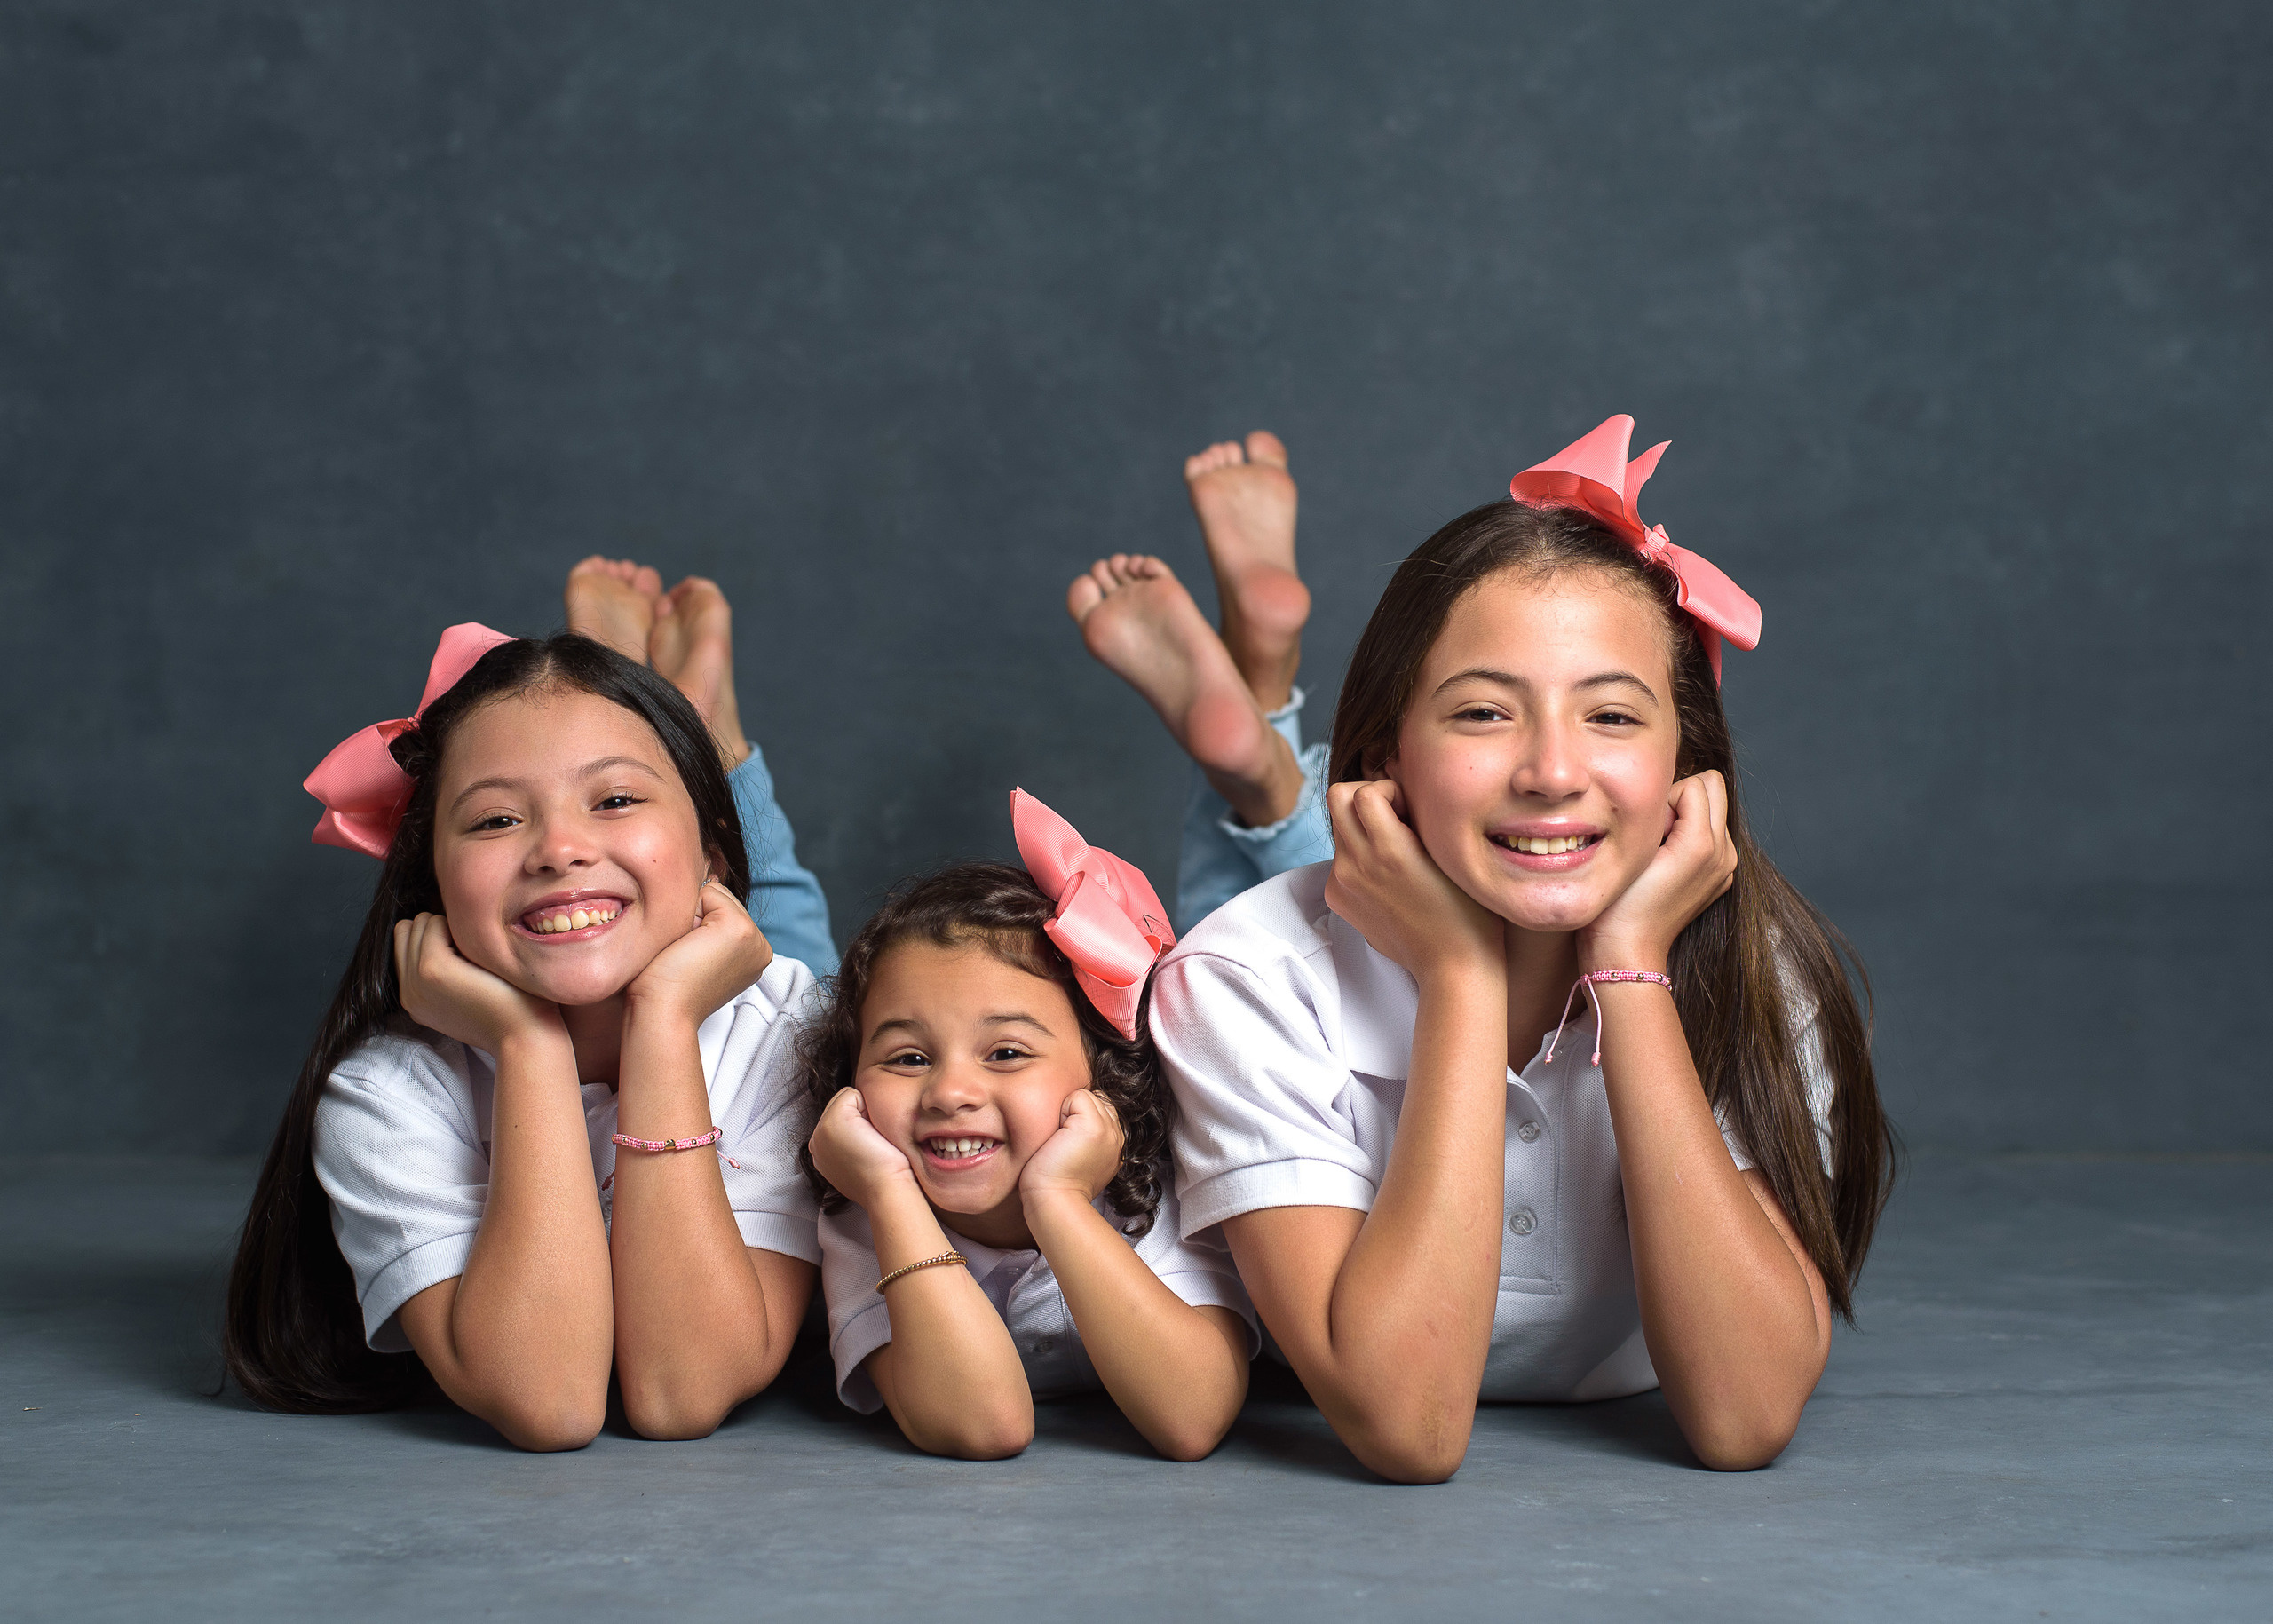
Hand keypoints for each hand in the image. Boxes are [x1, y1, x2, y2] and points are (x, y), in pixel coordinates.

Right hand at [393, 913, 564, 1054]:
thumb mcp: (466, 994)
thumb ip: (446, 970)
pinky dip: (461, 927)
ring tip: (477, 955)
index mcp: (414, 998)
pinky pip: (435, 922)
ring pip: (419, 923)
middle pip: (407, 929)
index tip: (465, 953)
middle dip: (439, 927)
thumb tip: (445, 931)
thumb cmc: (510, 1010)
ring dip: (450, 926)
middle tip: (472, 952)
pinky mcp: (432, 968)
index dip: (435, 936)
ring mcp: (416, 981)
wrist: (525, 1036)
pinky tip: (481, 953)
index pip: (404, 943)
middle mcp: (408, 992)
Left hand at [624, 878, 773, 1027]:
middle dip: (695, 917)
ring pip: (715, 894)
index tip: (689, 960)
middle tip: (686, 956)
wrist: (663, 1013)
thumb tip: (708, 878)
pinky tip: (686, 946)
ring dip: (691, 916)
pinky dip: (688, 913)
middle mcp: (761, 946)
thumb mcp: (696, 951)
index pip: (723, 910)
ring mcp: (755, 938)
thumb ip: (707, 923)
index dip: (695, 925)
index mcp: (753, 954)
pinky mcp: (740, 929)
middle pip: (721, 897)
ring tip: (686, 952)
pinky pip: (707, 893)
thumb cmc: (665, 988)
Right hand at [808, 1088, 917, 1210]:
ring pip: (846, 1099)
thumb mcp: (857, 1158)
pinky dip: (867, 1107)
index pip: (839, 1116)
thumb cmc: (883, 1177)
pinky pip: (852, 1094)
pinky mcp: (832, 1121)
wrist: (886, 1190)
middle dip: (860, 1115)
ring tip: (871, 1139)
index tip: (869, 1148)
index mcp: (821, 1151)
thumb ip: (850, 1140)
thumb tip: (863, 1126)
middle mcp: (815, 1141)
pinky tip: (871, 1133)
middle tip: (870, 1143)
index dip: (860, 1124)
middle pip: (841, 1104)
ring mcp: (820, 1131)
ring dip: (864, 1113)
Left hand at [1019, 1090, 1123, 1208]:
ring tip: (1062, 1140)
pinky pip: (1078, 1096)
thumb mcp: (1082, 1157)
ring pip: (1087, 1095)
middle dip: (1075, 1112)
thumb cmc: (1056, 1183)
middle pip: (1095, 1098)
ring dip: (1068, 1112)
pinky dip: (1062, 1111)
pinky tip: (1060, 1137)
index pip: (1100, 1107)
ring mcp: (1110, 1130)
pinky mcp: (1095, 1126)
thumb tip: (1073, 1117)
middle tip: (1064, 1143)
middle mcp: (1118, 1135)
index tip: (1069, 1146)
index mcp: (1115, 1144)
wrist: (1055, 1201)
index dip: (1079, 1117)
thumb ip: (1088, 1134)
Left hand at [1322, 778, 1503, 981]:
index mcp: (1389, 850)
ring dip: (1361, 826)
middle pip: (1336, 799)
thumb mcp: (1450, 852)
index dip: (1388, 790)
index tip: (1408, 808)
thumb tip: (1397, 788)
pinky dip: (1358, 856)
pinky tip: (1387, 877)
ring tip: (1394, 849)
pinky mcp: (1337, 899)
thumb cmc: (1467, 907)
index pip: (1363, 792)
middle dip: (1364, 796)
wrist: (1453, 964)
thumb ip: (1418, 818)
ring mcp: (1342, 883)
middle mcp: (1357, 864)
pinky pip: (1339, 859)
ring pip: (1338, 828)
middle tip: (1392, 814)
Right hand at [1579, 770, 1737, 971]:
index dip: (1663, 799)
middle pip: (1714, 787)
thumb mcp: (1633, 848)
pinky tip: (1669, 864)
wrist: (1626, 950)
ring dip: (1688, 818)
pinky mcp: (1720, 878)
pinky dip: (1692, 838)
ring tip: (1661, 850)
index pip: (1693, 783)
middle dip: (1683, 799)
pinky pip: (1712, 835)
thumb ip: (1657, 811)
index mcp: (1702, 843)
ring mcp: (1725, 867)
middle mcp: (1723, 853)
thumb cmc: (1618, 903)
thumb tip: (1664, 797)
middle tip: (1657, 832)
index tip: (1647, 830)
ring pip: (1714, 809)